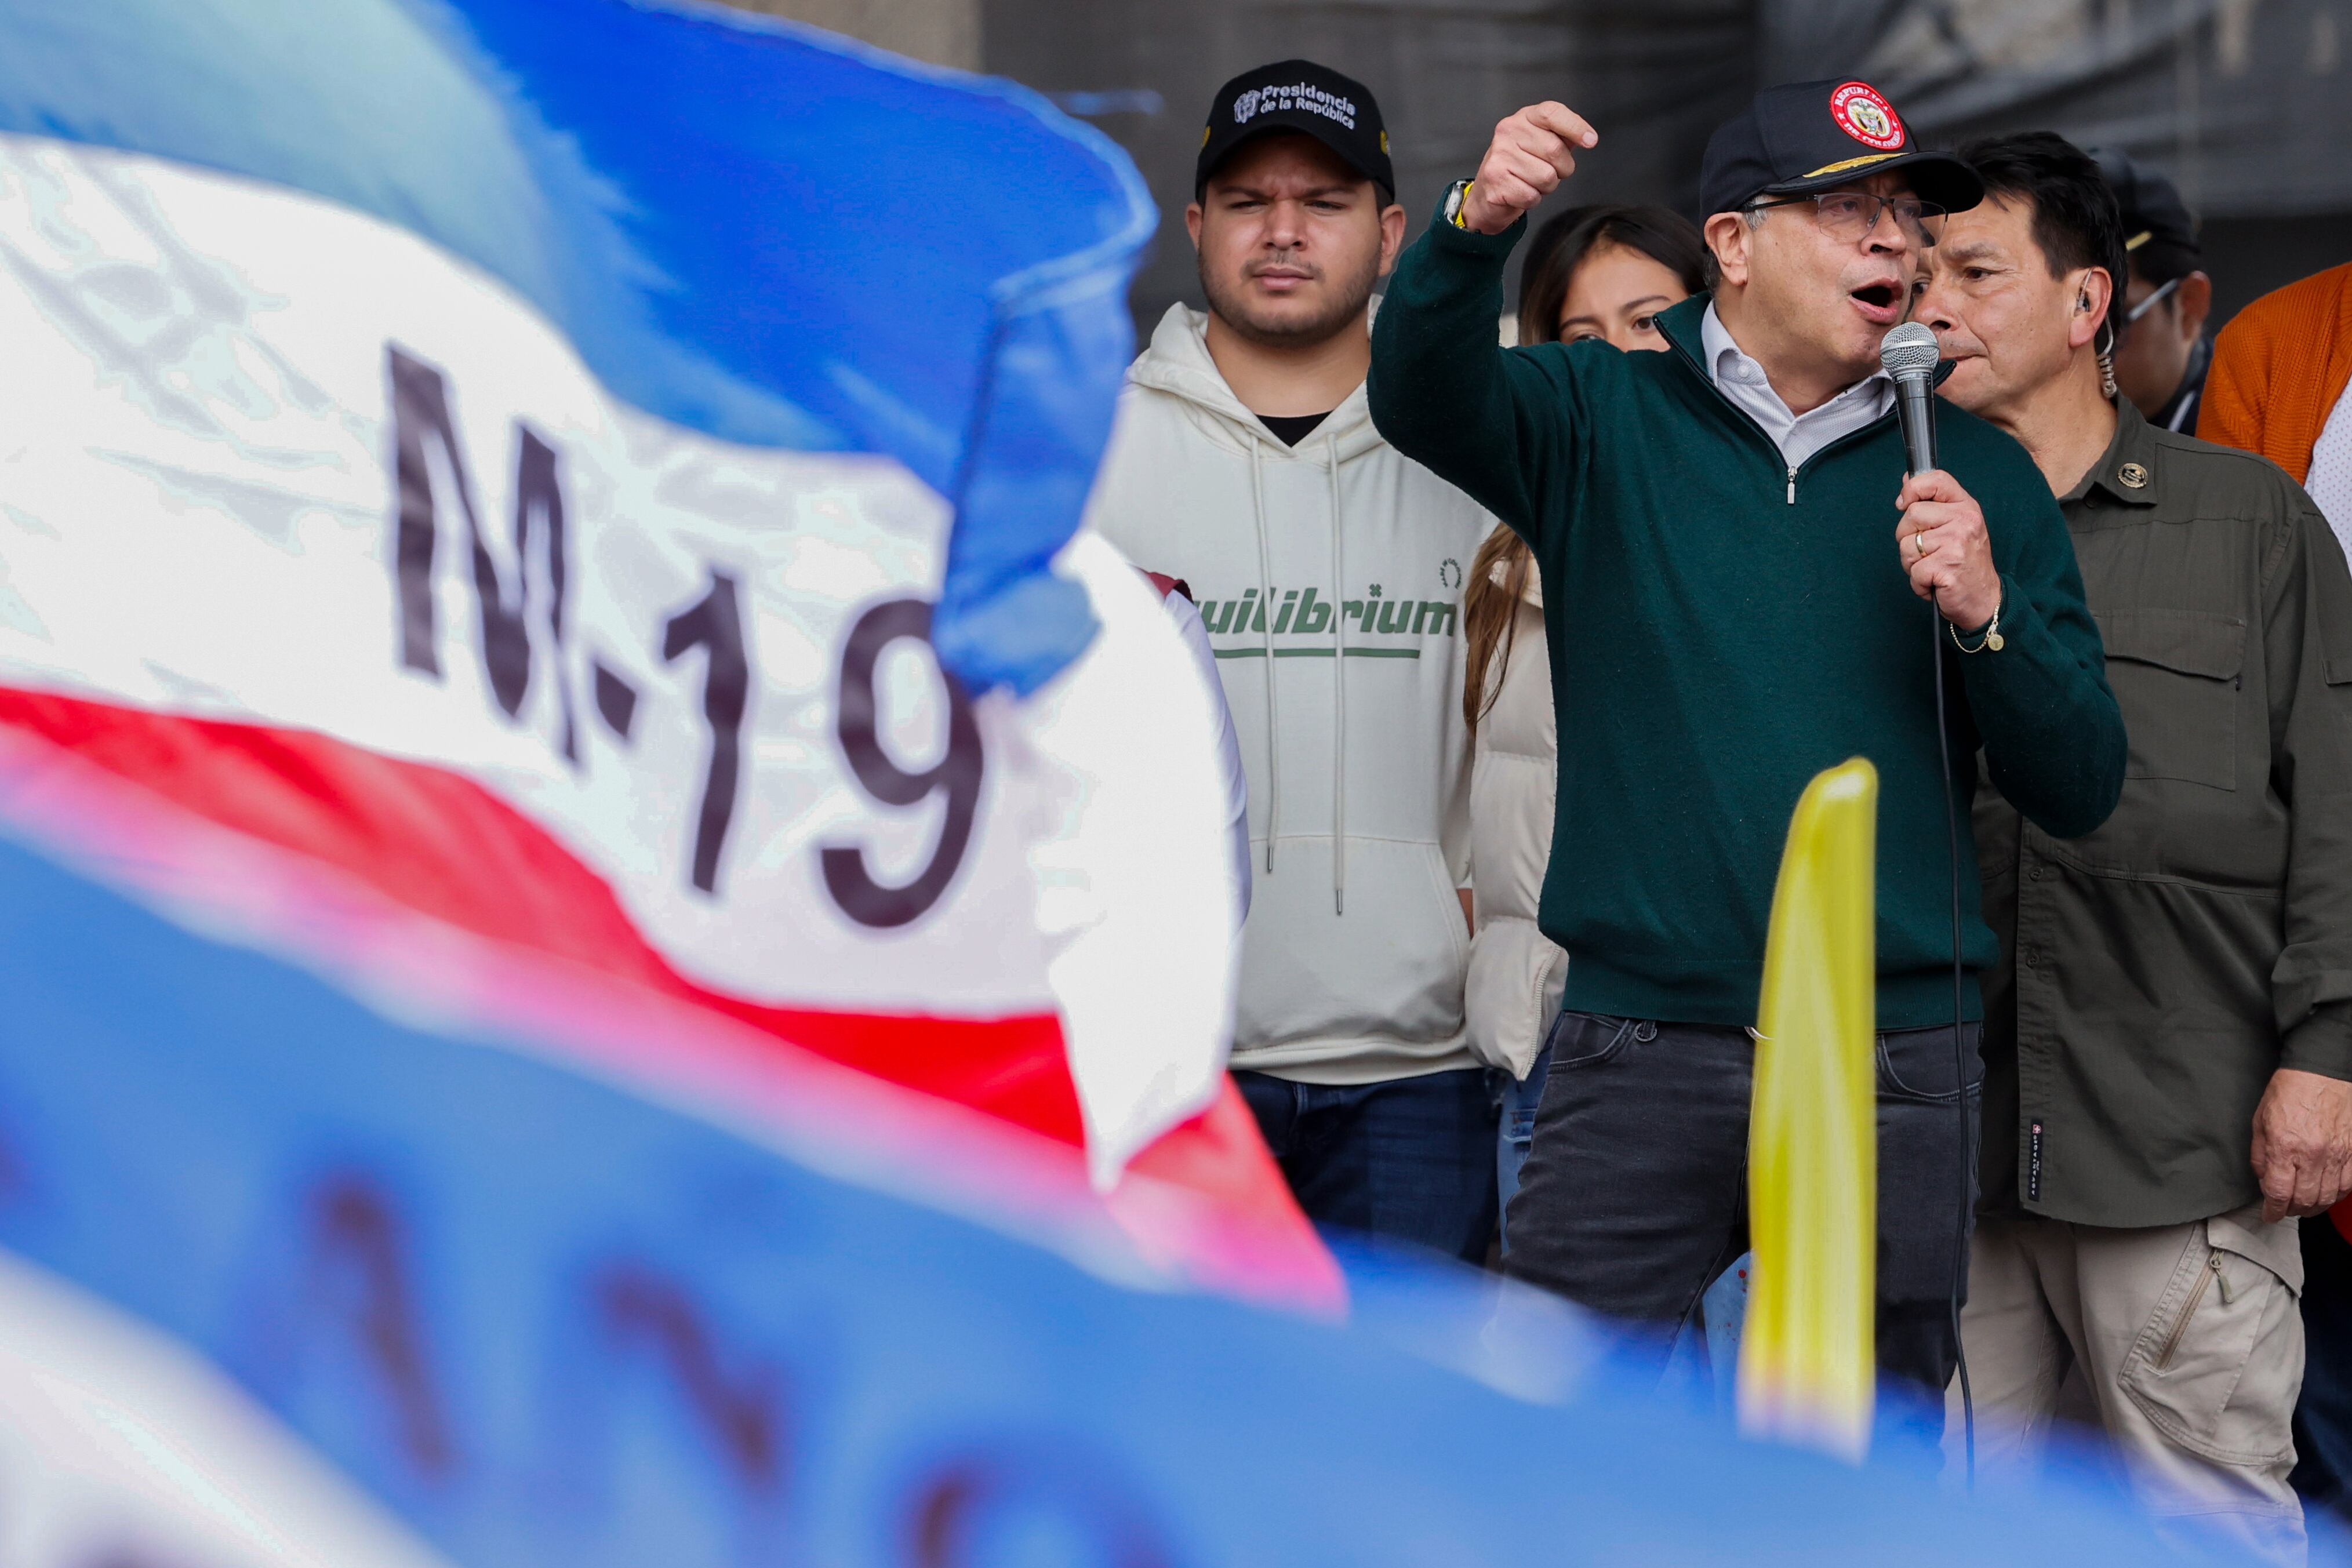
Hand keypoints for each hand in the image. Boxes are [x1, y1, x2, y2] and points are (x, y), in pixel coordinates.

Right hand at [1459, 103, 1597, 234]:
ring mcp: (1499, 155)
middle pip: (1555, 150)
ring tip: (1532, 181)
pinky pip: (1531, 196)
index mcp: (1524, 118)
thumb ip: (1565, 136)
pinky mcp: (1495, 180)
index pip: (1552, 113)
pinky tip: (1522, 191)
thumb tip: (1588, 137)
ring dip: (1547, 187)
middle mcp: (1508, 131)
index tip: (1591, 141)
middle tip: (1550, 171)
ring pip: (1546, 177)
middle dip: (1562, 168)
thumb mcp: (1544, 142)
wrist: (1490, 190)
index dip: (1575, 126)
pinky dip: (1533, 200)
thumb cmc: (1523, 164)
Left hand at [1895, 469, 2000, 632]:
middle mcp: (1964, 520)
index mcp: (1966, 506)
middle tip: (1928, 552)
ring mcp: (1957, 542)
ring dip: (1912, 563)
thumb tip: (1906, 481)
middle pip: (1911, 514)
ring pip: (1906, 545)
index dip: (1912, 489)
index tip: (1904, 504)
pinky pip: (1913, 570)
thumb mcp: (1955, 526)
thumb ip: (1933, 504)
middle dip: (1908, 537)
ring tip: (1933, 569)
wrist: (1983, 599)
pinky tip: (1935, 583)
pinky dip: (1918, 583)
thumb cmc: (1964, 563)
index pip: (1935, 480)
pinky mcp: (1947, 566)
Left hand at [2252, 1067, 2351, 1222]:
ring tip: (2304, 1204)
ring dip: (2315, 1206)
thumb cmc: (2289, 1092)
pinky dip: (2336, 1194)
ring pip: (2329, 1196)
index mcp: (2285, 1147)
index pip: (2279, 1192)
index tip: (2270, 1215)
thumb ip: (2260, 1155)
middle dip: (2293, 1210)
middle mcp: (2314, 1154)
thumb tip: (2263, 1180)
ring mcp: (2338, 1154)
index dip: (2273, 1210)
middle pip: (2306, 1200)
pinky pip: (2348, 1184)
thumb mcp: (2260, 1121)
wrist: (2321, 1072)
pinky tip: (2326, 1193)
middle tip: (2285, 1208)